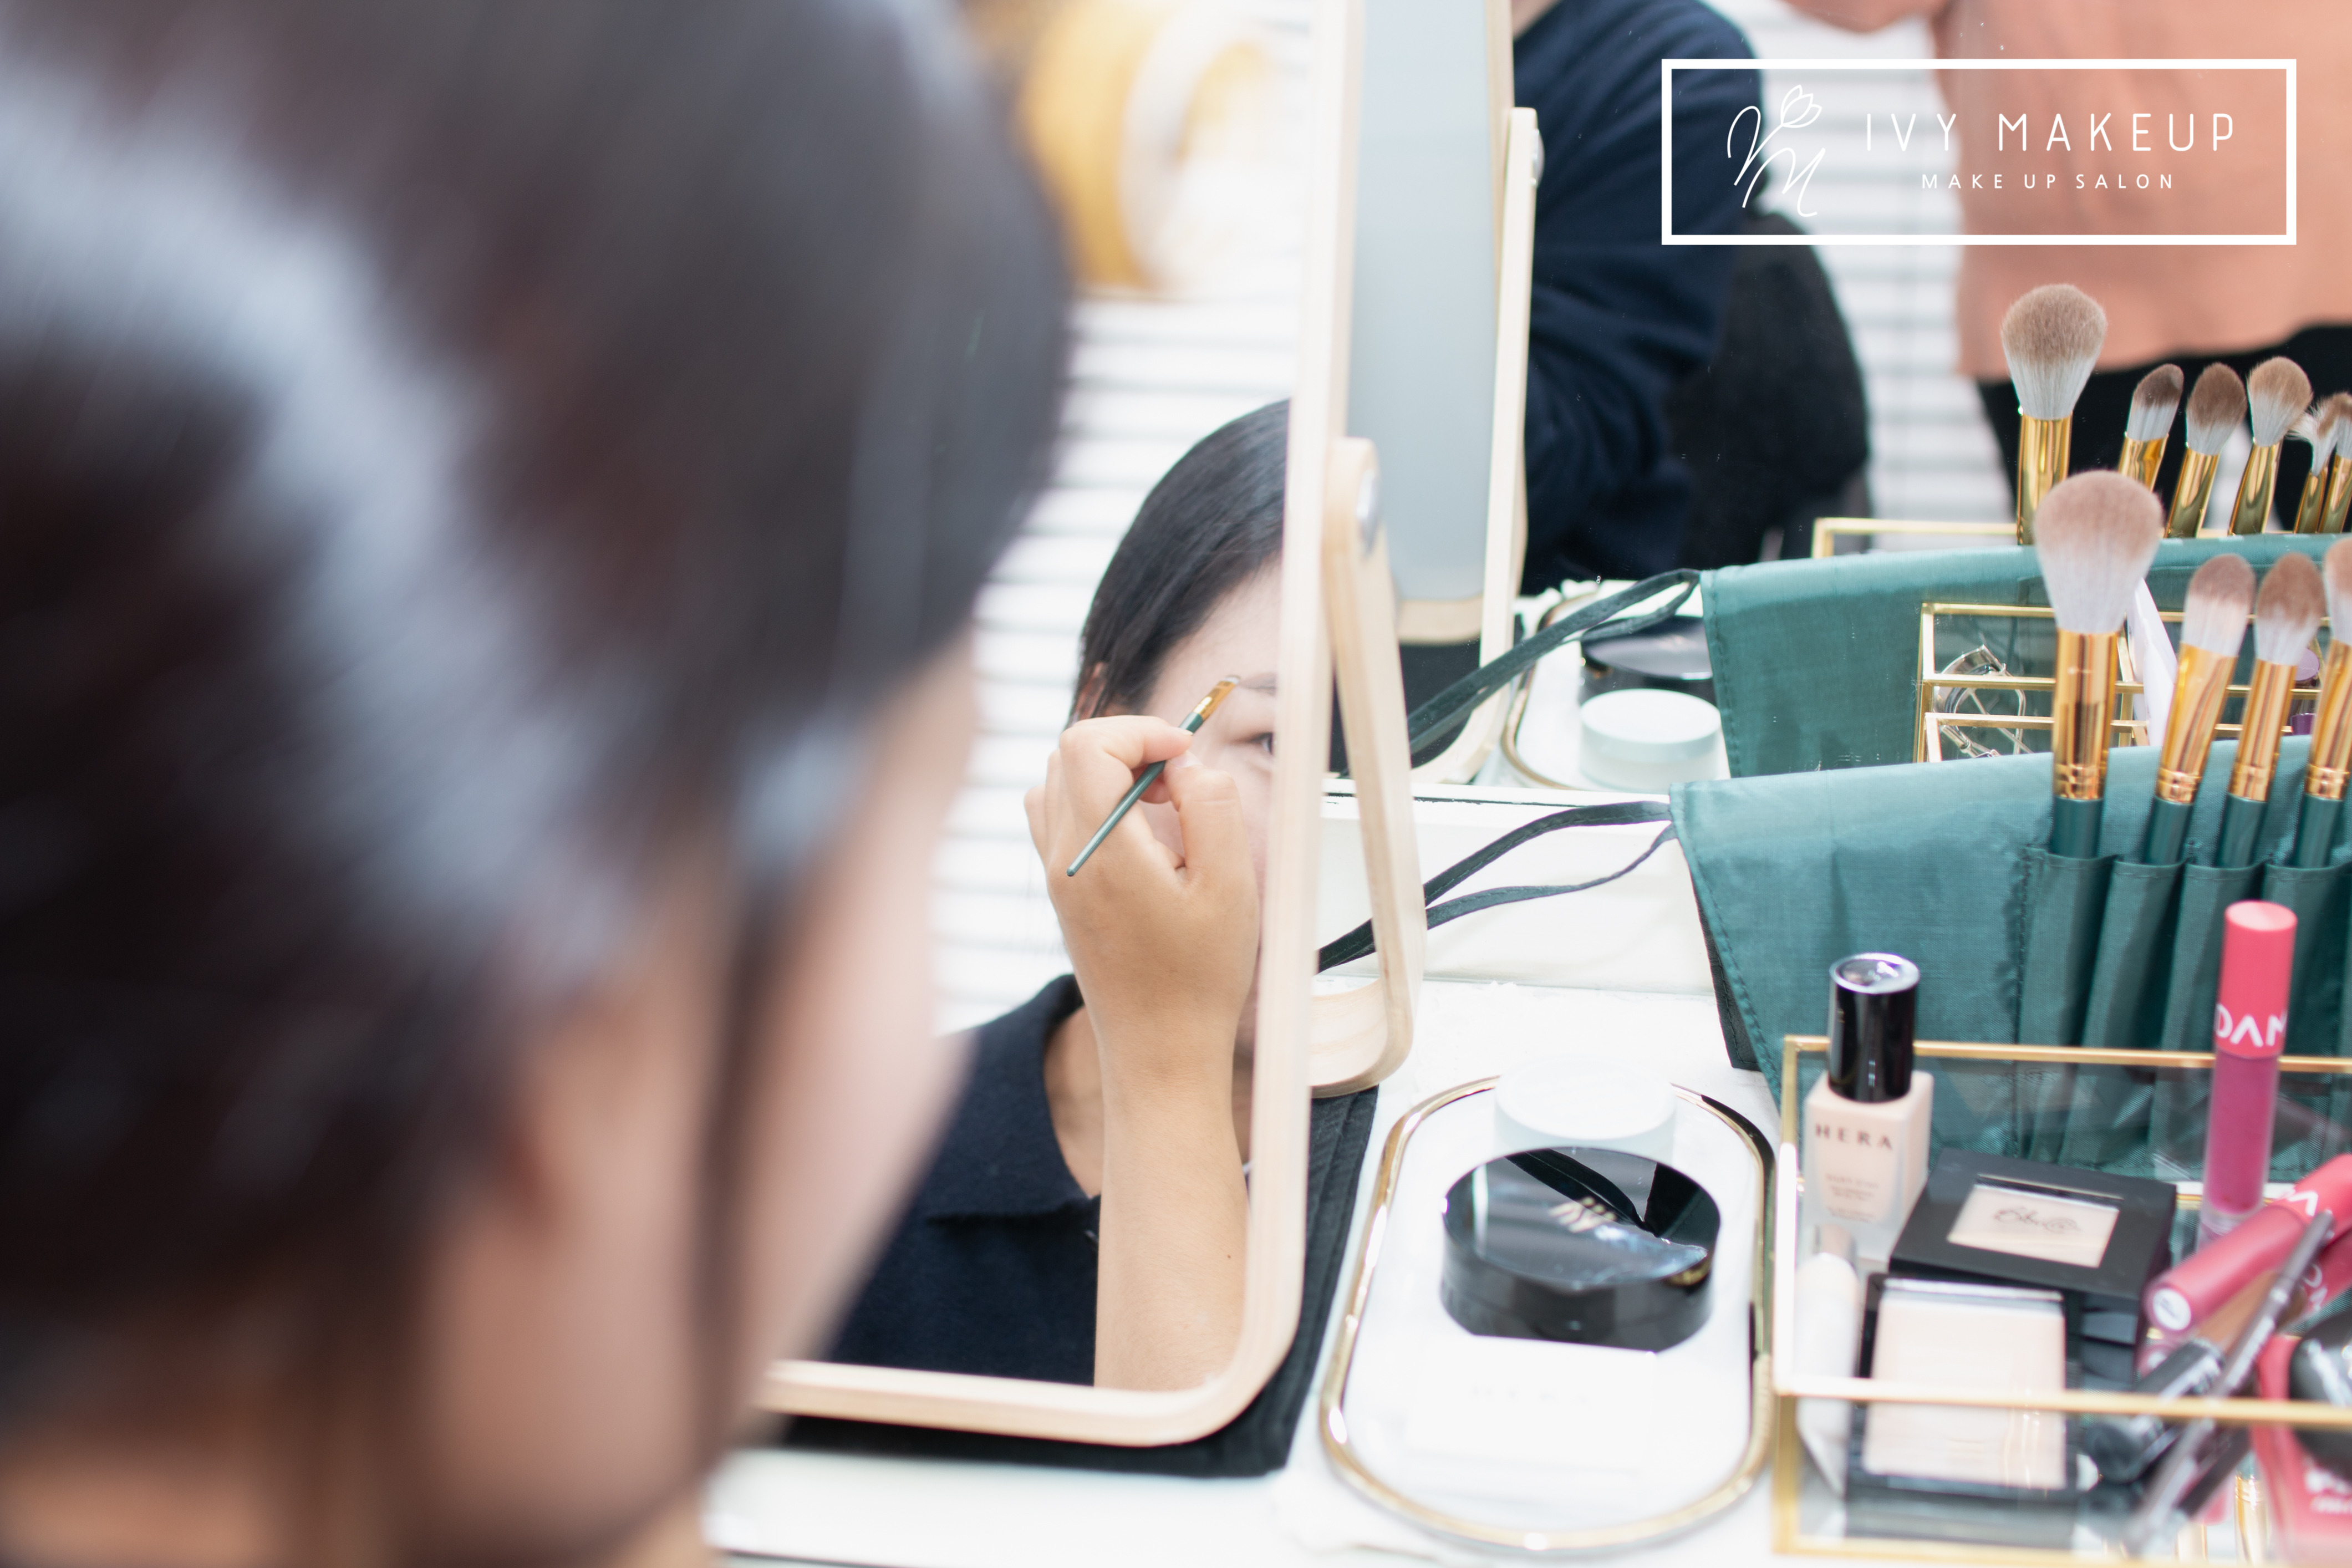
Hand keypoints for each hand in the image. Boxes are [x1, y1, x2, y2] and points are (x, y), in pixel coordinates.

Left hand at [1025, 716, 1259, 1084]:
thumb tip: (1189, 766)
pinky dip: (1097, 809)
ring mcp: (1056, 877)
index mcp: (1099, 851)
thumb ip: (1212, 809)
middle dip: (1127, 747)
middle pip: (1067, 756)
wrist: (1158, 1052)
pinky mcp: (1062, 895)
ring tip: (1161, 811)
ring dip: (1109, 777)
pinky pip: (1060, 822)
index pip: (1085, 743)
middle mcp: (1062, 859)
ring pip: (1058, 785)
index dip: (1140, 730)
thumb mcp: (1231, 887)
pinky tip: (1143, 842)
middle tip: (1178, 783)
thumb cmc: (1197, 980)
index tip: (1184, 755)